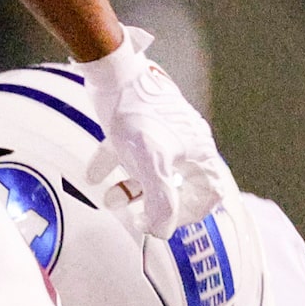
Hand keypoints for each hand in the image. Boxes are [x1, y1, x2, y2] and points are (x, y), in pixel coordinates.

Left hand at [82, 28, 235, 237]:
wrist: (113, 73)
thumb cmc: (137, 117)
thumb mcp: (152, 165)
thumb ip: (161, 202)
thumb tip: (162, 232)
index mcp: (199, 151)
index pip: (210, 193)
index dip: (189, 214)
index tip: (162, 222)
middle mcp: (187, 141)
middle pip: (179, 182)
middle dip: (153, 202)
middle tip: (135, 214)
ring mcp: (164, 129)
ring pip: (153, 167)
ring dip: (132, 188)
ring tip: (108, 199)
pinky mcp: (141, 120)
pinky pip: (131, 149)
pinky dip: (114, 164)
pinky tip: (94, 175)